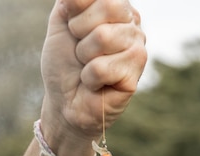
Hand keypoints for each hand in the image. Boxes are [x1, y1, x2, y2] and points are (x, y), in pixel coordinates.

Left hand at [40, 0, 146, 143]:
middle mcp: (133, 25)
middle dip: (81, 30)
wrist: (64, 101)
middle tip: (80, 51)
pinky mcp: (134, 76)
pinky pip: (101, 67)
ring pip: (104, 37)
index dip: (77, 9)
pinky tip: (96, 85)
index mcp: (118, 7)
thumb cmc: (64, 63)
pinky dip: (89, 78)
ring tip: (88, 68)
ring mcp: (138, 50)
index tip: (73, 28)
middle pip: (109, 6)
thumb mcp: (62, 21)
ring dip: (84, 56)